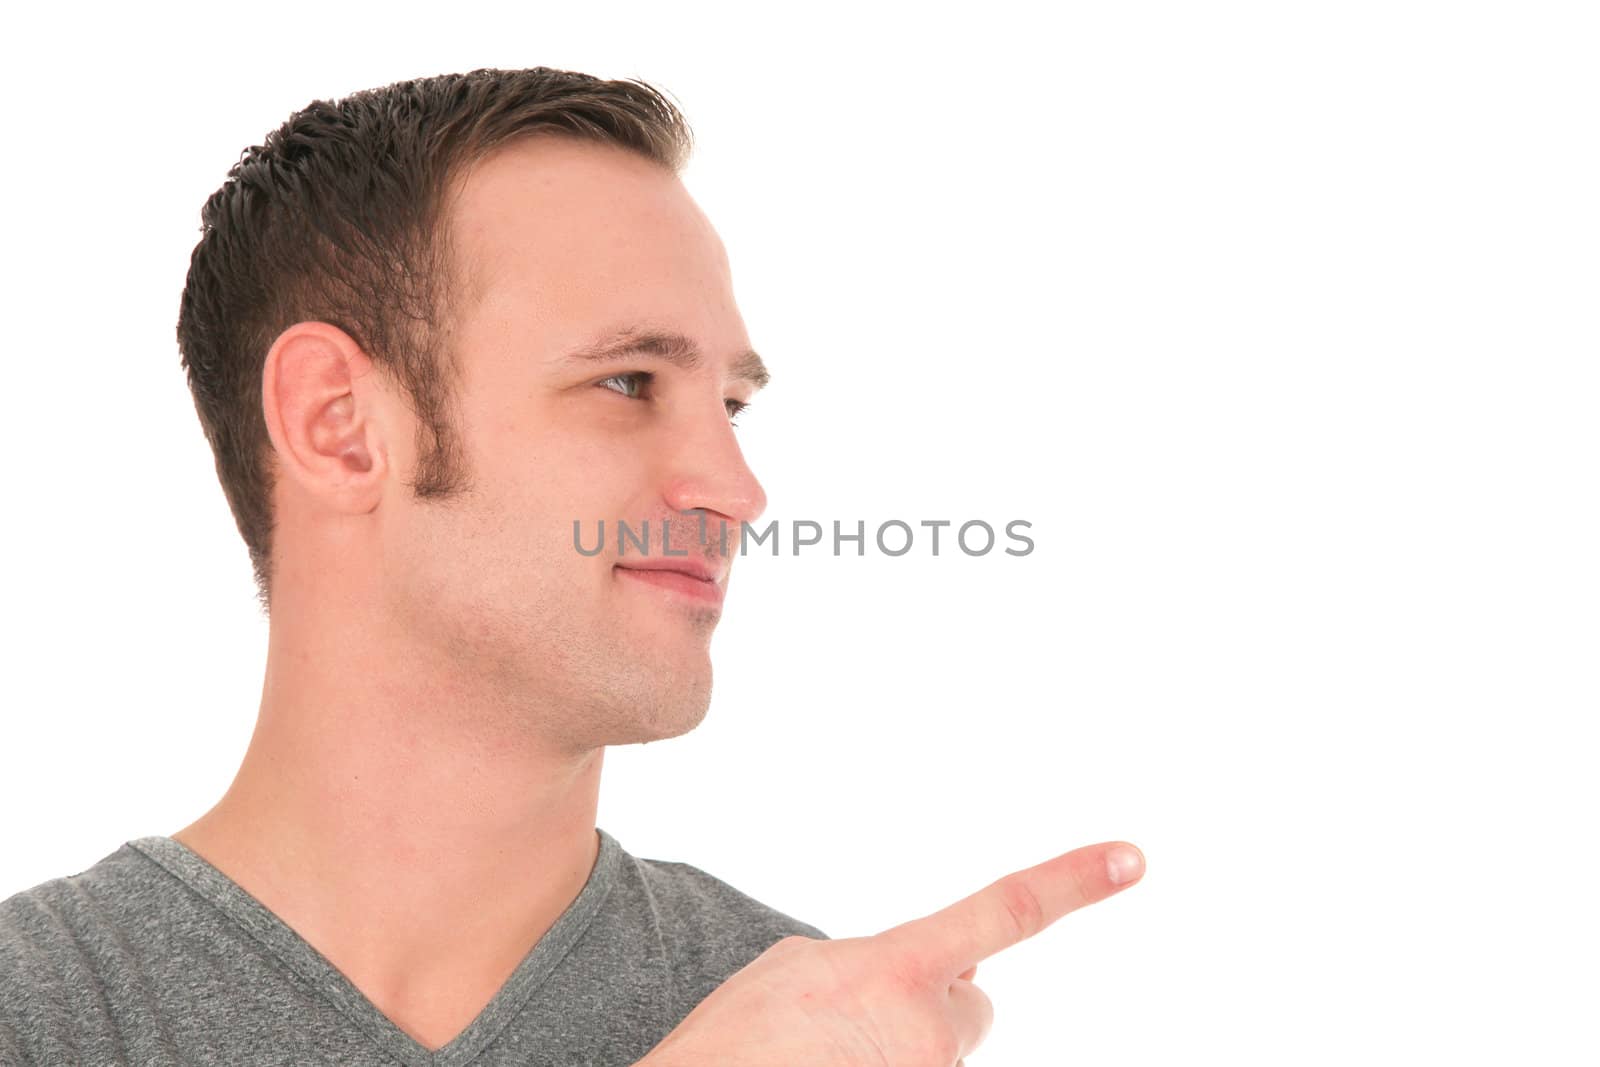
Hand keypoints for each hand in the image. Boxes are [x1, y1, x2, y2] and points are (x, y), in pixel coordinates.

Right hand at [641, 840, 1144, 1065]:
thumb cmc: (735, 1044)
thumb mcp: (797, 968)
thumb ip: (874, 959)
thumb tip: (920, 975)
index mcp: (896, 968)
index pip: (1005, 911)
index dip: (1074, 882)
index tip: (1132, 858)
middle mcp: (928, 1031)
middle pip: (968, 1005)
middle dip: (933, 1007)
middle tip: (853, 1024)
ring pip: (936, 1056)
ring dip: (895, 1053)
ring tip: (820, 1061)